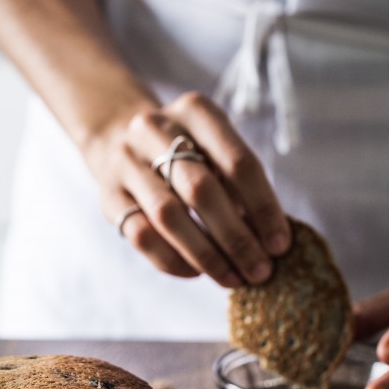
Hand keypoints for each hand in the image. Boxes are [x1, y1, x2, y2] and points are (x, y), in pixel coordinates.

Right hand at [87, 91, 290, 286]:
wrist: (117, 138)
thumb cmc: (185, 152)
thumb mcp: (215, 150)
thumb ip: (241, 186)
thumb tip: (271, 242)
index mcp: (196, 111)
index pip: (238, 163)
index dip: (264, 208)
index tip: (281, 245)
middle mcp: (155, 129)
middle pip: (201, 190)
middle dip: (236, 237)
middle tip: (260, 271)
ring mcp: (125, 162)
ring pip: (168, 216)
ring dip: (206, 254)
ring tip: (232, 278)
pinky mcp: (107, 196)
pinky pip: (141, 236)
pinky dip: (173, 260)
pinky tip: (196, 273)